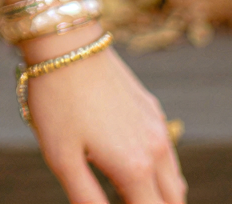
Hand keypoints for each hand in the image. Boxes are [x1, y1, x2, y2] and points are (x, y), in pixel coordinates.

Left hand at [23, 41, 184, 203]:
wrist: (67, 43)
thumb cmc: (57, 102)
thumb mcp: (61, 158)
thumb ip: (86, 198)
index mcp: (135, 168)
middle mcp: (156, 149)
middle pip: (173, 202)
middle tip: (129, 201)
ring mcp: (157, 126)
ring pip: (175, 179)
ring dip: (162, 196)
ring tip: (136, 198)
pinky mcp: (152, 108)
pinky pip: (168, 153)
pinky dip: (160, 172)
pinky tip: (136, 169)